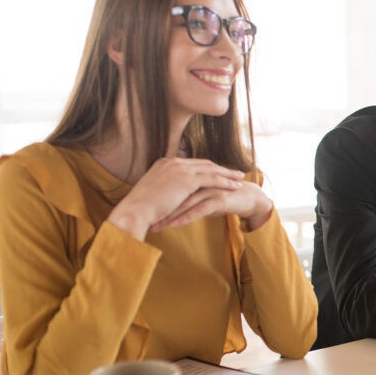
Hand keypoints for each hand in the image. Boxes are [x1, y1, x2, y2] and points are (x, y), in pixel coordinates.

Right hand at [108, 158, 245, 239]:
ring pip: (211, 169)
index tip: (220, 172)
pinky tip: (235, 187)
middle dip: (221, 168)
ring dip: (228, 174)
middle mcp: (173, 162)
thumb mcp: (153, 193)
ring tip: (240, 179)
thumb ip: (164, 189)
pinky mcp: (187, 180)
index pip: (192, 164)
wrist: (135, 211)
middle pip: (204, 163)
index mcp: (165, 163)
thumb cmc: (141, 209)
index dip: (208, 168)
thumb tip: (170, 195)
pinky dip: (225, 182)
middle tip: (236, 172)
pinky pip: (212, 179)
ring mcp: (180, 169)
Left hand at [149, 180, 272, 232]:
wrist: (249, 198)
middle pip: (175, 195)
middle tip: (146, 223)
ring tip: (157, 227)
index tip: (143, 215)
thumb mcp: (201, 198)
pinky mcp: (220, 198)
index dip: (157, 202)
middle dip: (160, 210)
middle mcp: (200, 181)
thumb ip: (186, 199)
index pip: (171, 190)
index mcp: (193, 178)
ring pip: (186, 202)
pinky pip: (200, 208)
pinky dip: (187, 217)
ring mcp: (210, 189)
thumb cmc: (223, 198)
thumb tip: (170, 208)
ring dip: (170, 215)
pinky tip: (176, 225)